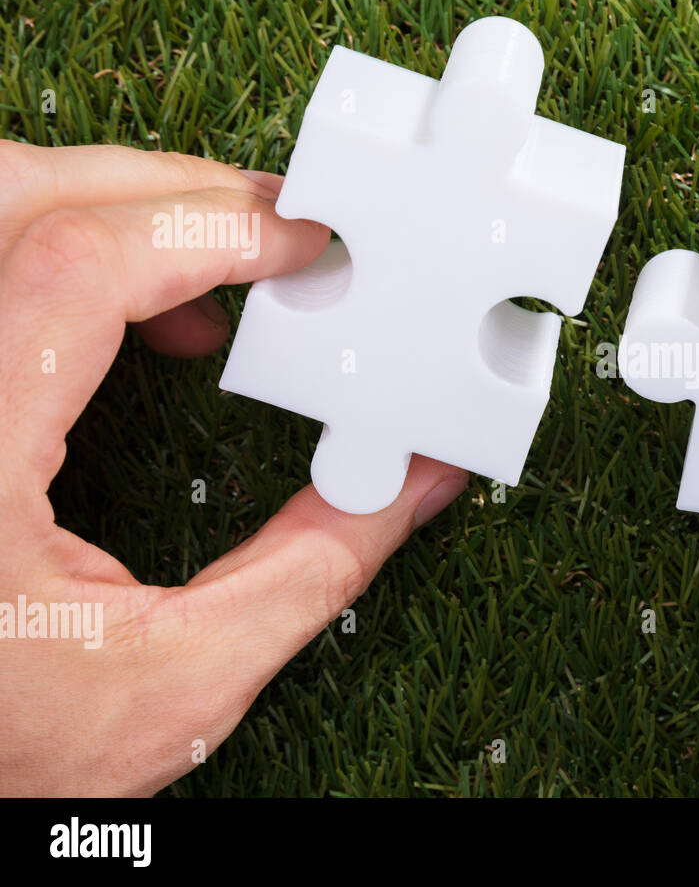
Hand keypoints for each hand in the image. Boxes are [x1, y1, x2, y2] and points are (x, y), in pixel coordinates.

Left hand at [0, 141, 466, 795]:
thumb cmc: (8, 749)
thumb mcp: (184, 679)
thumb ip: (314, 567)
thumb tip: (416, 480)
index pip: (76, 270)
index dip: (207, 230)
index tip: (304, 245)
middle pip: (20, 196)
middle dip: (170, 190)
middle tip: (278, 231)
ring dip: (120, 210)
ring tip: (221, 274)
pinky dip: (79, 254)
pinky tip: (150, 321)